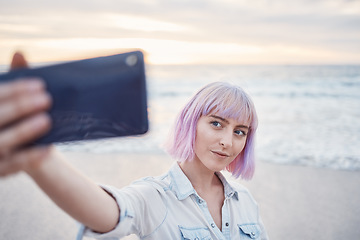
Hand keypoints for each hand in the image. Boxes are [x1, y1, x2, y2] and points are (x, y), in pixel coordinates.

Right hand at [0, 52, 51, 175]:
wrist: (6, 154)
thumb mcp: (7, 103)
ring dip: (23, 131)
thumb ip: (12, 86)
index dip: (15, 90)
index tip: (41, 85)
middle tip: (47, 99)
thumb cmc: (9, 121)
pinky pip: (11, 166)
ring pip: (1, 142)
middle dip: (21, 107)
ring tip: (47, 120)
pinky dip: (30, 158)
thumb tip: (20, 53)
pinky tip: (48, 150)